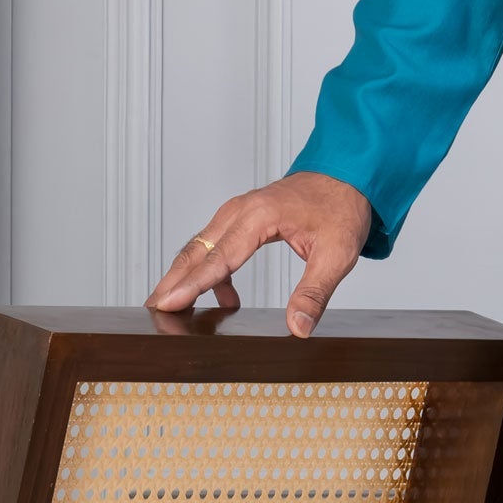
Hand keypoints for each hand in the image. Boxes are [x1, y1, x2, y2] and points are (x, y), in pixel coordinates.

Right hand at [146, 171, 373, 338]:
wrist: (349, 175)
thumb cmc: (342, 209)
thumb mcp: (337, 255)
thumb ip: (314, 293)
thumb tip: (298, 328)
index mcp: (259, 217)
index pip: (218, 258)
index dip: (190, 285)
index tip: (166, 303)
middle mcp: (240, 210)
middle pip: (196, 251)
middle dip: (172, 282)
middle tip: (153, 310)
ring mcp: (238, 212)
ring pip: (200, 247)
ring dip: (185, 276)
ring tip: (172, 307)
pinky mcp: (242, 217)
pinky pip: (216, 245)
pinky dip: (211, 271)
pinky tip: (226, 298)